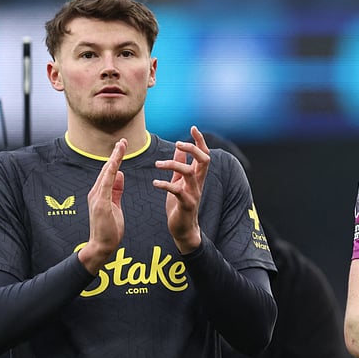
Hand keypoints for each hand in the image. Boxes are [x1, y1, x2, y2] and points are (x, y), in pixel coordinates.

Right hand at [79, 138, 126, 272]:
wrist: (101, 246)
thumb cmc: (109, 228)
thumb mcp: (115, 205)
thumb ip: (116, 190)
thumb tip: (120, 174)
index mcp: (101, 193)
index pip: (109, 172)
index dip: (116, 158)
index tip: (122, 146)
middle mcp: (96, 192)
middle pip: (107, 169)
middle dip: (115, 154)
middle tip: (123, 140)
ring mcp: (97, 197)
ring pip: (106, 173)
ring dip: (114, 159)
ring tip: (121, 146)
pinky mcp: (100, 204)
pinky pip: (106, 185)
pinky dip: (111, 173)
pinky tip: (115, 164)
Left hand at [155, 125, 209, 252]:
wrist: (183, 229)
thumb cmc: (180, 205)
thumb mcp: (180, 182)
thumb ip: (180, 165)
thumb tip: (179, 149)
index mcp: (197, 177)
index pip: (204, 154)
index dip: (200, 141)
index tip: (193, 128)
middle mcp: (199, 183)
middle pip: (204, 160)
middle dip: (192, 149)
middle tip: (178, 144)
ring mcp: (194, 193)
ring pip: (189, 173)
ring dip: (173, 165)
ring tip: (157, 165)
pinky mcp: (186, 204)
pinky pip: (177, 191)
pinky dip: (165, 185)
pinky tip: (155, 183)